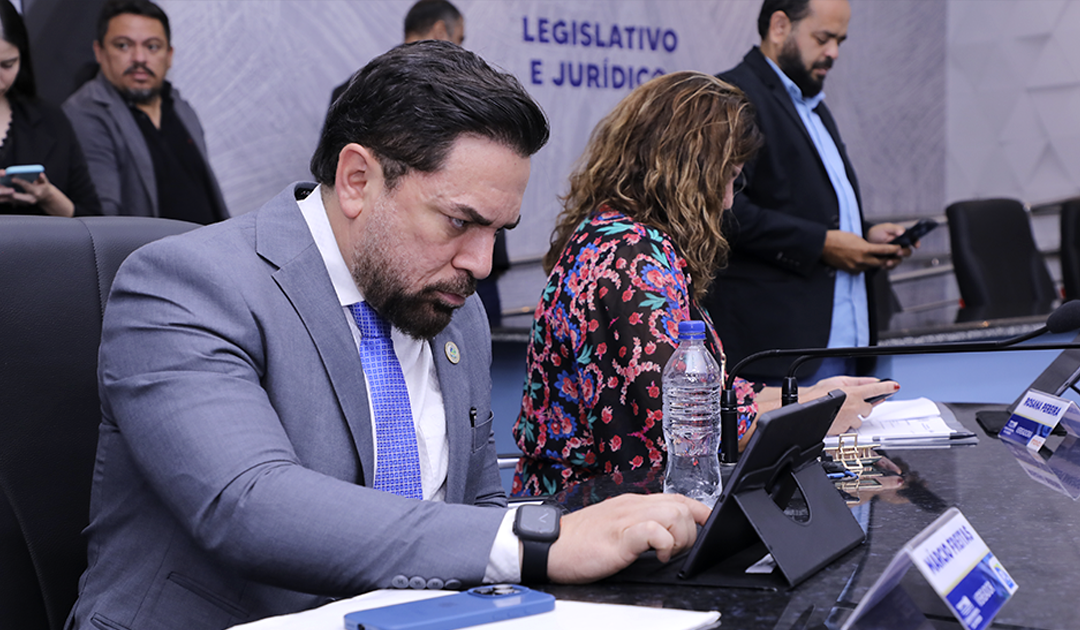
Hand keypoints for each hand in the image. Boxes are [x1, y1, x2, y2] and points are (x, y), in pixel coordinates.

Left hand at [0, 170, 73, 216]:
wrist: (46, 198)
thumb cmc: (44, 188)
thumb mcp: (45, 183)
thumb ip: (43, 179)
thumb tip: (41, 174)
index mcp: (37, 192)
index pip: (26, 185)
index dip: (19, 182)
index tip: (12, 179)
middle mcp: (32, 198)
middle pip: (19, 196)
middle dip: (12, 193)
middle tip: (5, 189)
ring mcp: (27, 202)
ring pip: (15, 200)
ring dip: (7, 197)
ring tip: (2, 193)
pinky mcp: (23, 204)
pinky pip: (13, 202)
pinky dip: (7, 199)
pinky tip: (3, 196)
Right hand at [546, 493, 710, 583]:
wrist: (547, 545)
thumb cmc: (578, 541)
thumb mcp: (615, 527)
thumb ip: (639, 526)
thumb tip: (664, 536)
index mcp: (632, 503)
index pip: (677, 498)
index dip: (699, 511)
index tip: (708, 524)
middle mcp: (632, 506)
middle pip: (681, 505)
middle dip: (689, 530)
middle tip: (674, 549)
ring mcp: (625, 519)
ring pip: (673, 513)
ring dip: (679, 536)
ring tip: (666, 552)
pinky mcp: (619, 536)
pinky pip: (653, 530)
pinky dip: (663, 543)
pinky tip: (656, 555)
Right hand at [800, 376, 899, 434]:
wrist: (803, 407)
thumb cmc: (816, 394)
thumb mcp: (837, 381)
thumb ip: (858, 381)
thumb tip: (872, 381)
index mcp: (854, 392)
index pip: (876, 389)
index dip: (887, 387)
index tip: (895, 386)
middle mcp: (854, 406)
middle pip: (869, 408)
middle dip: (862, 406)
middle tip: (850, 403)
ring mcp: (850, 419)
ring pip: (860, 420)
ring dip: (853, 416)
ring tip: (839, 411)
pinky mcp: (845, 429)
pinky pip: (851, 427)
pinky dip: (845, 423)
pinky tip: (836, 418)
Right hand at [822, 230, 901, 272]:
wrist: (823, 245)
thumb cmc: (837, 238)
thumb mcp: (855, 237)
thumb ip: (866, 244)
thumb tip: (872, 248)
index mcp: (864, 249)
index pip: (884, 250)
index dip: (894, 249)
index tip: (898, 248)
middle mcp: (862, 260)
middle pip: (881, 262)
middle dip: (888, 259)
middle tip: (892, 256)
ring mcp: (856, 266)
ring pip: (871, 267)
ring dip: (875, 263)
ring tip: (876, 258)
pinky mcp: (850, 270)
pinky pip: (861, 270)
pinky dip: (864, 266)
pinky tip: (863, 261)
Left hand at [866, 223, 914, 269]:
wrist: (865, 242)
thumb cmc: (876, 233)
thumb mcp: (884, 228)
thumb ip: (894, 229)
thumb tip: (902, 231)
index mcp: (902, 238)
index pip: (913, 240)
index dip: (916, 243)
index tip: (916, 245)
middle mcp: (900, 247)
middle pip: (908, 252)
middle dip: (904, 253)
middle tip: (898, 252)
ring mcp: (894, 255)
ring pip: (899, 260)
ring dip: (895, 262)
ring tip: (888, 261)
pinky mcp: (888, 262)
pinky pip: (891, 266)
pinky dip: (888, 266)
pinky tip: (883, 265)